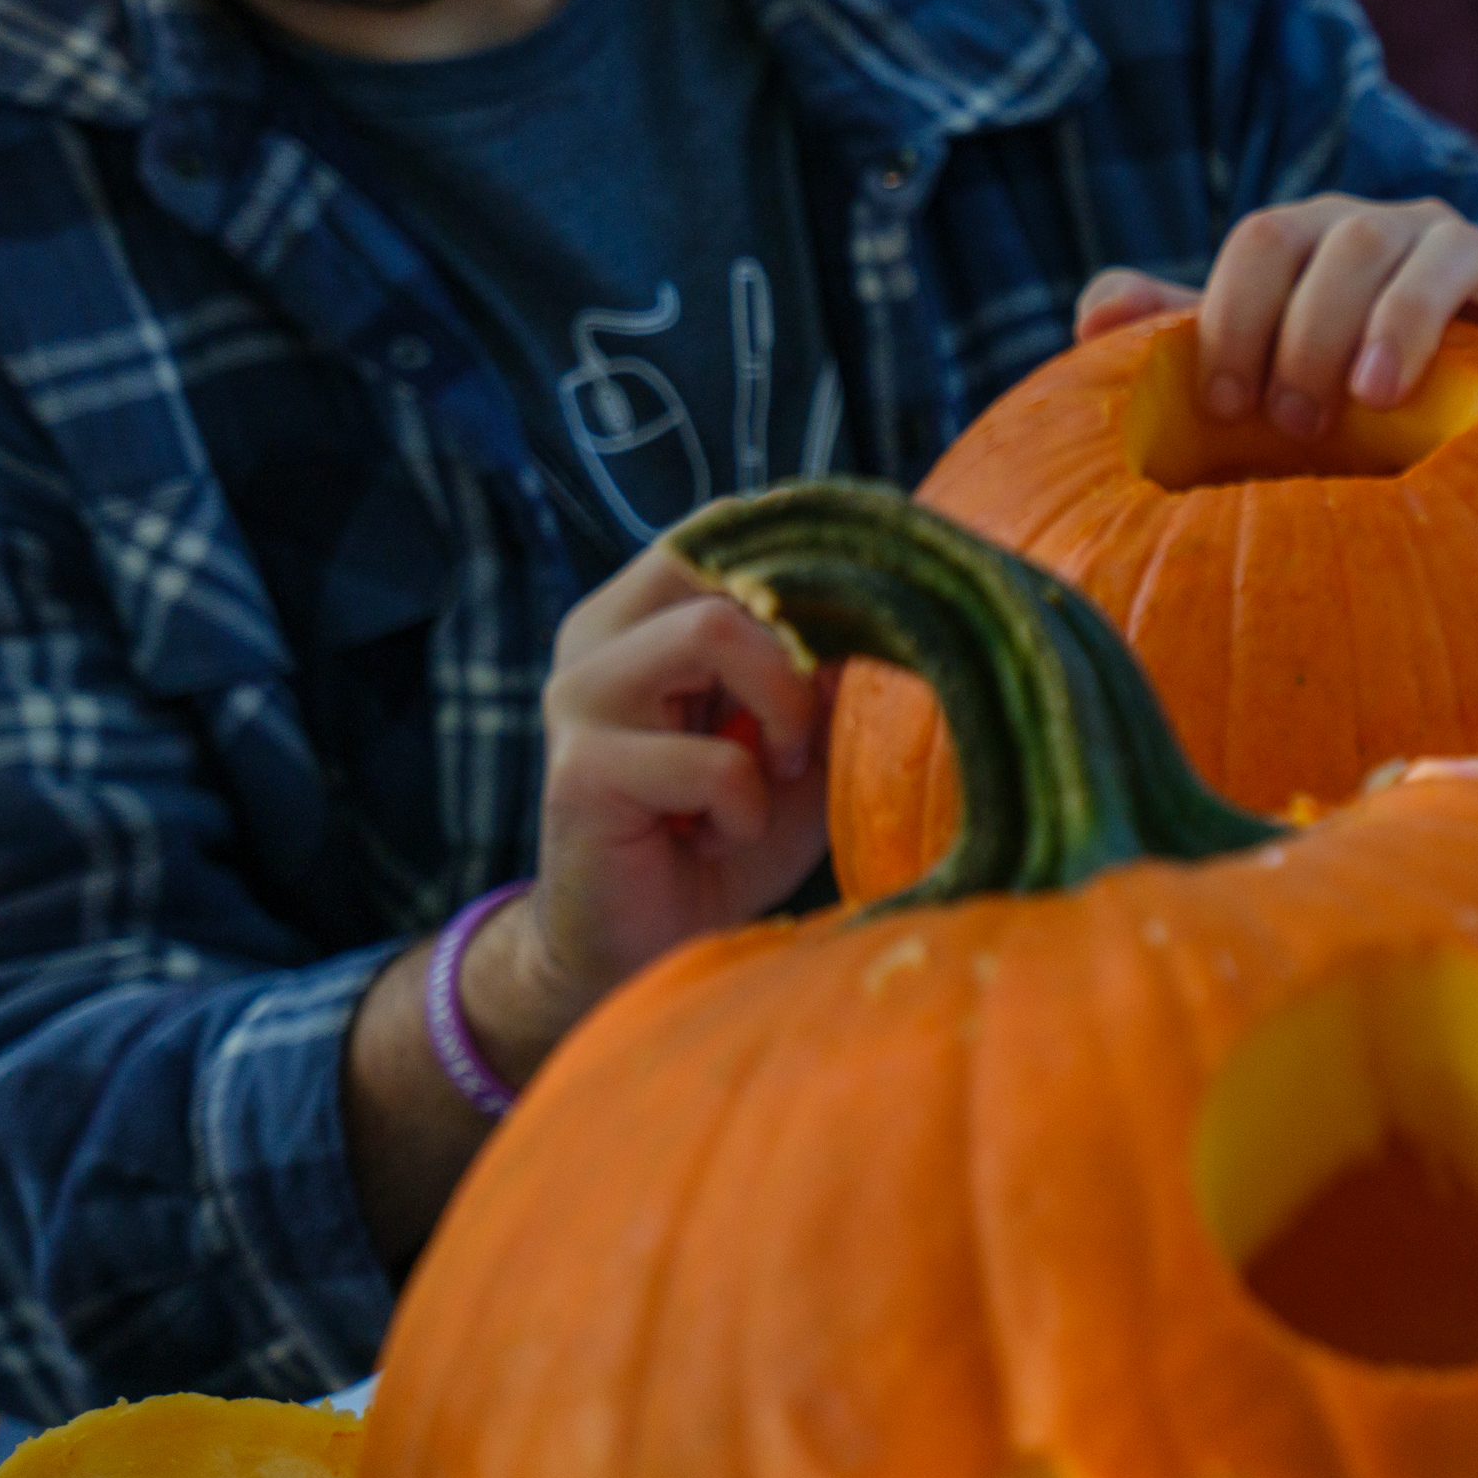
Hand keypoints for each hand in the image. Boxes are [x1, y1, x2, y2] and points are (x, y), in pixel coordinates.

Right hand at [496, 539, 833, 1067]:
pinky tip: (720, 836)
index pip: (719, 532)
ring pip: (712, 633)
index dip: (805, 552)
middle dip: (800, 640)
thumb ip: (831, 679)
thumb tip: (898, 610)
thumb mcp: (798, 744)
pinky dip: (744, 805)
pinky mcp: (581, 770)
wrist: (639, 945)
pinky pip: (711, 760)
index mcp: (641, 615)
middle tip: (814, 721)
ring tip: (777, 773)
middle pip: (722, 567)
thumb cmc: (721, 837)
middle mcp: (596, 637)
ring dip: (780, 710)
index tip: (878, 597)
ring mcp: (579, 696)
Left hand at [1073, 199, 1477, 439]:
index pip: (1265, 239)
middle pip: (1347, 240)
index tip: (1226, 406)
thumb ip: (1180, 335)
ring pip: (1452, 256)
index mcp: (1320, 236)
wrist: (1440, 418)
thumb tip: (1096, 318)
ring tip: (1376, 400)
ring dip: (1408, 321)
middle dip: (1310, 327)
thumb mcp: (1248, 360)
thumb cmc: (1317, 390)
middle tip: (1293, 424)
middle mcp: (1401, 234)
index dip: (1235, 314)